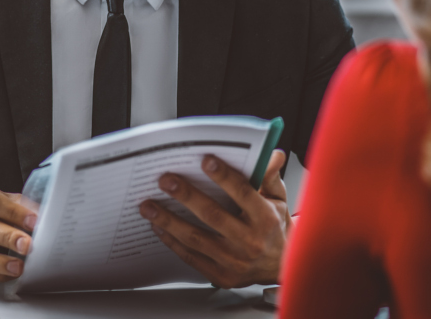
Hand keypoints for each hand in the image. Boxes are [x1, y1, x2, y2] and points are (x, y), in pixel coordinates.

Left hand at [138, 150, 289, 288]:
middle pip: (214, 216)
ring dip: (169, 221)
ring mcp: (235, 262)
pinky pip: (191, 257)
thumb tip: (272, 154)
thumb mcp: (279, 199)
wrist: (282, 266)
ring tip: (148, 206)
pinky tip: (158, 227)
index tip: (205, 160)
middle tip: (165, 180)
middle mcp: (250, 242)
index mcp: (266, 219)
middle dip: (187, 196)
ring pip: (197, 238)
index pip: (243, 194)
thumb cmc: (276, 228)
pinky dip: (172, 241)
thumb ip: (270, 176)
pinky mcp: (222, 275)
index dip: (224, 177)